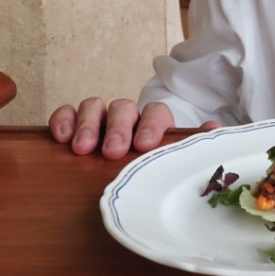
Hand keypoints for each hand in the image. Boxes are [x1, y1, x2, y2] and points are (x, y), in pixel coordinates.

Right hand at [48, 98, 218, 159]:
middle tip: (113, 151)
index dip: (151, 125)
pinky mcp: (75, 124)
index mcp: (154, 123)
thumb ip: (195, 143)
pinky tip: (60, 137)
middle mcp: (128, 117)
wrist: (130, 169)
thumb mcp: (176, 156)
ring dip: (88, 125)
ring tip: (82, 148)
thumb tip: (214, 129)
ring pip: (95, 106)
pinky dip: (63, 119)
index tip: (144, 144)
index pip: (156, 112)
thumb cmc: (154, 163)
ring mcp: (100, 119)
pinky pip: (67, 113)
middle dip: (118, 128)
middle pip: (124, 108)